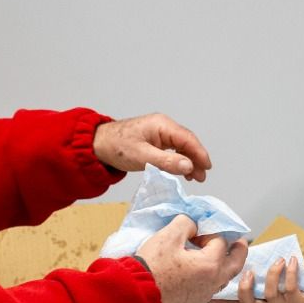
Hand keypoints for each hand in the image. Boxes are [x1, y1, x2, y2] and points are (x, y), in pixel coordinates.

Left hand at [94, 113, 212, 180]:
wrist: (97, 144)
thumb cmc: (116, 147)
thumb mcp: (142, 157)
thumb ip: (167, 161)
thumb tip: (189, 166)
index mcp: (161, 125)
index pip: (187, 139)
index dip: (199, 153)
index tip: (206, 167)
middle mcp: (163, 126)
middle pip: (187, 142)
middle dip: (196, 159)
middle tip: (201, 177)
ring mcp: (159, 132)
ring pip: (181, 145)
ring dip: (189, 160)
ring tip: (194, 177)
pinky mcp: (155, 139)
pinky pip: (173, 148)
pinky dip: (179, 159)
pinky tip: (182, 170)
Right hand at [135, 215, 247, 302]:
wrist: (137, 296)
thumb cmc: (151, 268)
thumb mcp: (168, 236)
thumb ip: (186, 223)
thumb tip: (192, 225)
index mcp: (210, 265)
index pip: (220, 242)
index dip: (210, 232)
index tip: (197, 230)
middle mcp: (212, 283)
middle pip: (235, 264)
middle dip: (238, 250)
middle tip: (239, 242)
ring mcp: (204, 295)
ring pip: (223, 278)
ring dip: (224, 265)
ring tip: (219, 256)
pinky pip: (210, 288)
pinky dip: (211, 277)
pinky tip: (200, 272)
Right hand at [216, 258, 303, 302]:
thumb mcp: (284, 274)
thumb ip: (270, 267)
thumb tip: (261, 251)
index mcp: (264, 301)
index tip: (209, 296)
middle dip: (243, 290)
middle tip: (247, 272)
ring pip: (270, 294)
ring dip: (272, 274)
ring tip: (278, 260)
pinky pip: (290, 288)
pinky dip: (290, 272)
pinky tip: (293, 261)